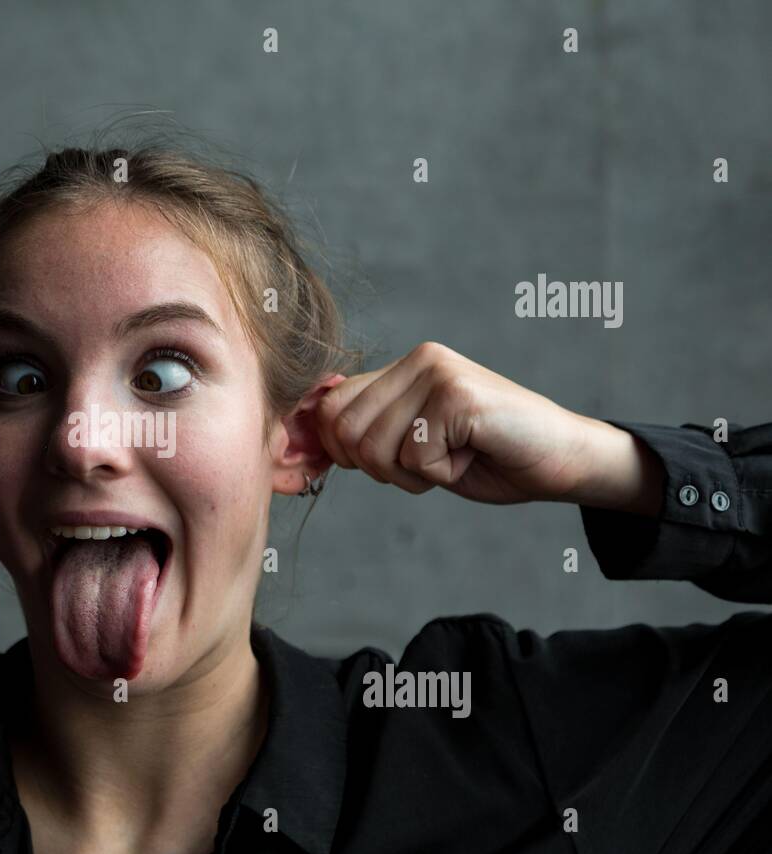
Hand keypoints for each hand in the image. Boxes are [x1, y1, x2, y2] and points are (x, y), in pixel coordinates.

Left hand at [314, 342, 662, 512]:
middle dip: (380, 469)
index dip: (340, 451)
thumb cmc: (488, 456)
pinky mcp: (458, 396)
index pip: (328, 407)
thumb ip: (371, 428)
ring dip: (413, 474)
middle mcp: (418, 359)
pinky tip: (475, 454)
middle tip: (428, 463)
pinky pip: (416, 459)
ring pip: (375, 448)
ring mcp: (439, 373)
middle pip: (345, 433)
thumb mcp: (415, 440)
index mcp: (402, 367)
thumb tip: (311, 431)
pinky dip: (442, 475)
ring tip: (454, 456)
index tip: (383, 464)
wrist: (561, 460)